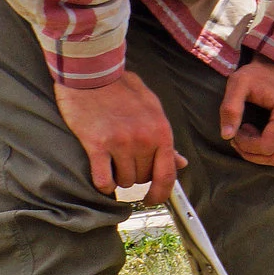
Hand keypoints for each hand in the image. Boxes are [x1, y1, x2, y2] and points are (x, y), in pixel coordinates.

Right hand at [53, 74, 183, 204]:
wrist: (93, 74)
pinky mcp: (97, 145)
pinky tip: (101, 177)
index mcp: (161, 131)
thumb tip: (181, 162)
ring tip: (112, 163)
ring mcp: (121, 143)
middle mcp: (144, 140)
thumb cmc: (122, 90)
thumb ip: (164, 138)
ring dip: (119, 179)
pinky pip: (103, 179)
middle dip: (137, 177)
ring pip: (125, 181)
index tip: (154, 200)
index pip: (168, 173)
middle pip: (144, 178)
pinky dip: (103, 184)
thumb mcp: (152, 109)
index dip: (162, 193)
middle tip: (126, 164)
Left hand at [221, 57, 273, 166]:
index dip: (246, 145)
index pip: (267, 146)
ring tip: (254, 137)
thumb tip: (226, 135)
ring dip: (265, 155)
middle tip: (242, 137)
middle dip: (254, 154)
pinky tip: (266, 136)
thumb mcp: (238, 84)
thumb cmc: (257, 74)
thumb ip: (229, 108)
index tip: (237, 131)